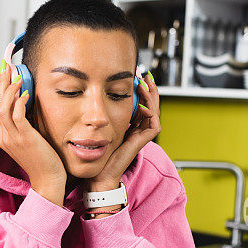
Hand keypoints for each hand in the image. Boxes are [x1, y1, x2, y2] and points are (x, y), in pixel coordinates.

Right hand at [0, 60, 66, 205]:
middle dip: (1, 84)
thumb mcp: (30, 139)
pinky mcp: (23, 139)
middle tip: (6, 67)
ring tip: (17, 76)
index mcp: (4, 136)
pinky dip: (19, 102)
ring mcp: (12, 138)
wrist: (48, 180)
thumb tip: (27, 105)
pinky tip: (26, 93)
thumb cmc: (44, 161)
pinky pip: (16, 116)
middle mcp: (4, 136)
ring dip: (9, 89)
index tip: (3, 75)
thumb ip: (25, 124)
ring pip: (2, 108)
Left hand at [87, 71, 160, 192]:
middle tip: (143, 74)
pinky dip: (151, 113)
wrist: (98, 173)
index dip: (139, 90)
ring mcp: (142, 135)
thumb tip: (93, 95)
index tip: (134, 76)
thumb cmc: (95, 154)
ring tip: (143, 83)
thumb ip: (100, 115)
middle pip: (150, 104)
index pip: (140, 103)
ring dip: (151, 96)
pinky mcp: (143, 141)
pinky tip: (143, 104)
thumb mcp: (98, 127)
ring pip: (154, 111)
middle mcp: (138, 129)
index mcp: (130, 125)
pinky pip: (154, 124)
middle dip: (148, 88)